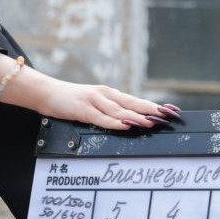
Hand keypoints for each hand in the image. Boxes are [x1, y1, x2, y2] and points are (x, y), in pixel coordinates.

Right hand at [40, 79, 179, 130]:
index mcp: (112, 94)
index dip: (154, 106)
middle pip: (133, 103)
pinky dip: (115, 122)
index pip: (137, 100)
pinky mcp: (82, 109)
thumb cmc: (74, 100)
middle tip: (168, 116)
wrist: (47, 92)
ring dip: (136, 117)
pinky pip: (101, 118)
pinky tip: (126, 125)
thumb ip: (114, 110)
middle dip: (151, 110)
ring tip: (150, 123)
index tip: (172, 110)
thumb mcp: (97, 103)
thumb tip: (134, 121)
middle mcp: (106, 95)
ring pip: (119, 111)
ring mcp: (94, 101)